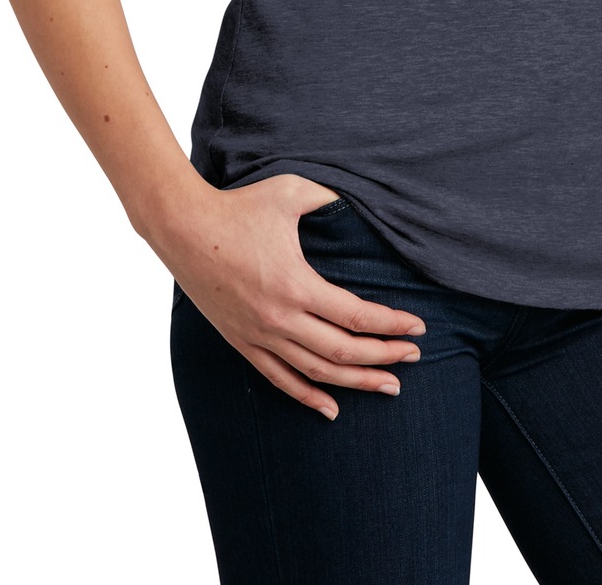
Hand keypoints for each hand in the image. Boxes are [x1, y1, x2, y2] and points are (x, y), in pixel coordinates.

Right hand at [159, 172, 424, 420]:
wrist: (183, 228)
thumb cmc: (239, 207)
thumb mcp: (290, 192)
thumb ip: (330, 199)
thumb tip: (361, 201)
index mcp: (296, 284)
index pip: (355, 316)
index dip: (391, 325)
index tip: (418, 328)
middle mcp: (279, 318)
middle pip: (343, 352)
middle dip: (384, 356)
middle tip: (414, 357)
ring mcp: (258, 335)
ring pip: (316, 372)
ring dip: (355, 383)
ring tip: (388, 386)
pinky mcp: (241, 341)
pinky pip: (279, 379)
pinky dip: (307, 396)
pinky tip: (330, 408)